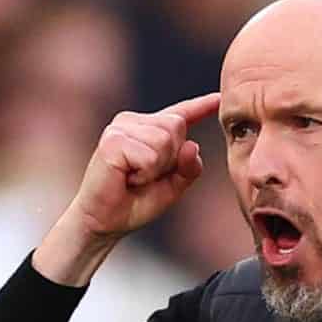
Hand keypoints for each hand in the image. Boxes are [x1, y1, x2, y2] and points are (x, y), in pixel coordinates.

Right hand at [35, 93, 218, 286]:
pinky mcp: (112, 140)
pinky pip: (150, 155)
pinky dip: (144, 173)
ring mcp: (121, 128)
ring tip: (133, 177)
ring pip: (164, 141)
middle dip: (169, 159)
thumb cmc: (133, 203)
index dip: (200, 107)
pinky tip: (125, 177)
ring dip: (155, 168)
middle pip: (176, 127)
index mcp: (148, 130)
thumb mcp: (172, 188)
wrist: (104, 222)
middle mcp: (133, 122)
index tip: (218, 99)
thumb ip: (188, 168)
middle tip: (143, 177)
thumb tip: (192, 144)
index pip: (179, 115)